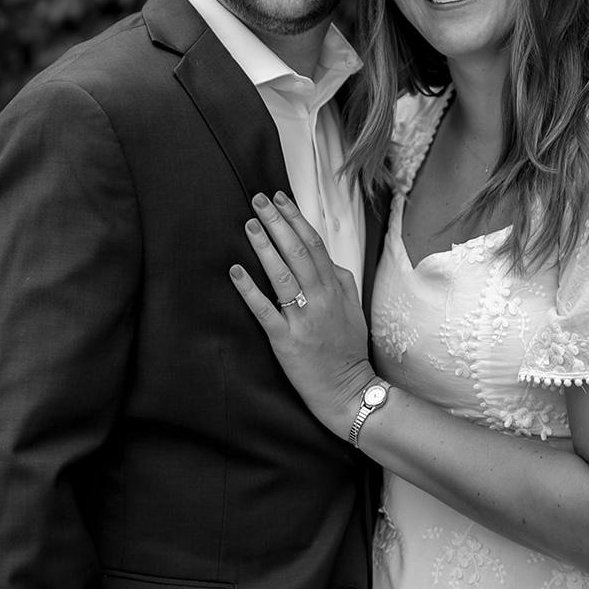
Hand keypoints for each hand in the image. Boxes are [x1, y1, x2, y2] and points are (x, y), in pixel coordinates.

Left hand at [229, 191, 374, 437]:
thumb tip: (326, 258)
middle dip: (278, 222)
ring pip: (282, 275)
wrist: (348, 389)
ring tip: (249, 225)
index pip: (315, 245)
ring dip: (265, 247)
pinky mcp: (286, 340)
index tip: (280, 198)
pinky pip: (265, 310)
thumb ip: (340, 281)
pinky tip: (236, 271)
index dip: (296, 219)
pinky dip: (250, 289)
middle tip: (258, 199)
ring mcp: (303, 319)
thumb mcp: (352, 309)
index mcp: (335, 289)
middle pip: (298, 252)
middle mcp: (320, 299)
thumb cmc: (348, 350)